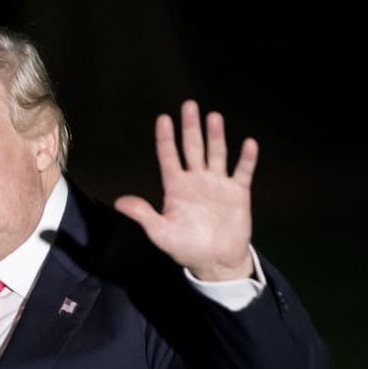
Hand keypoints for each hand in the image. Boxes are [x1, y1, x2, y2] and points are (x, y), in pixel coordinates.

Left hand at [114, 99, 256, 280]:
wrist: (215, 262)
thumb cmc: (185, 248)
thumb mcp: (160, 232)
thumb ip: (142, 214)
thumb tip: (119, 202)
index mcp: (176, 187)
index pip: (168, 156)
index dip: (165, 138)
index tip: (163, 118)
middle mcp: (196, 180)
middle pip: (192, 148)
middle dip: (190, 127)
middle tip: (189, 105)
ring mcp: (218, 184)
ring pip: (216, 154)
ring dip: (215, 136)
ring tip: (213, 117)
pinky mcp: (238, 193)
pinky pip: (242, 172)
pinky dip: (246, 159)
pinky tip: (248, 144)